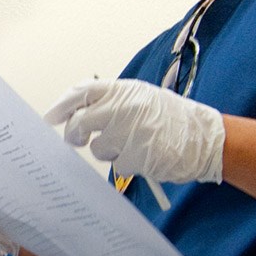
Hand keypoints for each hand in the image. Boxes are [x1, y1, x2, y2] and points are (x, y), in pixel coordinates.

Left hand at [45, 79, 224, 183]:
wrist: (206, 137)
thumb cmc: (170, 118)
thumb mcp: (141, 97)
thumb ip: (111, 100)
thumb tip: (74, 110)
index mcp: (124, 91)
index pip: (81, 93)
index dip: (62, 106)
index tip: (50, 118)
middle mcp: (124, 108)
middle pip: (80, 123)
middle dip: (74, 135)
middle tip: (75, 141)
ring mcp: (129, 132)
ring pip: (97, 147)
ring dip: (107, 150)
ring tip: (131, 145)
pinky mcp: (136, 156)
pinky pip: (116, 164)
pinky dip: (126, 163)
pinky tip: (145, 155)